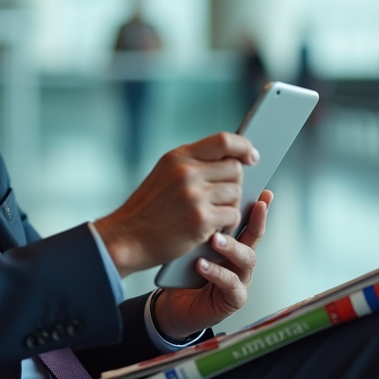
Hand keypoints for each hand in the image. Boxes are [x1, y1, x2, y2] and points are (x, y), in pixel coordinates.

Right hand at [95, 132, 257, 277]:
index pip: (223, 141)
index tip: (252, 157)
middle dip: (234, 183)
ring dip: (229, 205)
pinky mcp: (201, 220)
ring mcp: (195, 196)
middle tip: (221, 197)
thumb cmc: (148, 209)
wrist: (127, 238)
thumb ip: (192, 164)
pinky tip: (211, 227)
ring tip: (211, 213)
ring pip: (236, 193)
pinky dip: (226, 224)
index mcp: (178, 157)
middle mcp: (187, 172)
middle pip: (235, 169)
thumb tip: (231, 159)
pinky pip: (232, 215)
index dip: (243, 147)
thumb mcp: (164, 174)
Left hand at [153, 190, 273, 338]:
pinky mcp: (232, 300)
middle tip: (237, 209)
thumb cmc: (184, 274)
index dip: (259, 209)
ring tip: (214, 239)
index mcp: (235, 246)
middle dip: (254, 222)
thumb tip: (201, 197)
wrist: (174, 307)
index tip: (264, 193)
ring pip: (246, 260)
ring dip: (231, 247)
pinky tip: (202, 265)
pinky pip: (231, 285)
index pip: (250, 223)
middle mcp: (241, 262)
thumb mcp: (191, 245)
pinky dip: (217, 274)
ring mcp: (240, 281)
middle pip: (254, 238)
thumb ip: (202, 228)